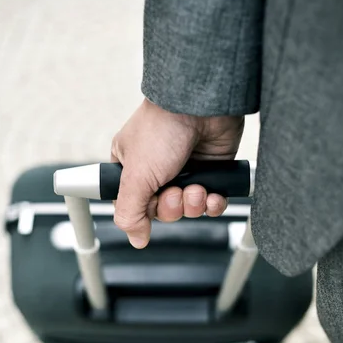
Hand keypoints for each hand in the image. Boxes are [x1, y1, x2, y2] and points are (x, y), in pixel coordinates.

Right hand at [111, 99, 243, 247]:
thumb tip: (135, 238)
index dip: (145, 212)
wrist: (200, 104)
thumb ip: (129, 211)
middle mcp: (158, 169)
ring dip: (194, 205)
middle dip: (173, 207)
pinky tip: (213, 194)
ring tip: (196, 188)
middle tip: (176, 192)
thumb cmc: (163, 128)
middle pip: (163, 210)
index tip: (150, 204)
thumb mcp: (136, 175)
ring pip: (188, 208)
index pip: (134, 205)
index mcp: (131, 166)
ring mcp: (186, 169)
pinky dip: (213, 203)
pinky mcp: (211, 170)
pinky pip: (211, 201)